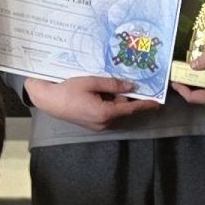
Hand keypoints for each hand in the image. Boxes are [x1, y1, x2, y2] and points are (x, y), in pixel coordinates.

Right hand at [24, 73, 159, 130]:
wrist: (47, 100)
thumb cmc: (66, 90)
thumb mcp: (91, 82)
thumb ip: (113, 84)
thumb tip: (131, 86)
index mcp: (105, 113)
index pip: (130, 109)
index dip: (145, 104)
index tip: (157, 102)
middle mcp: (103, 122)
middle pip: (121, 107)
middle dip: (121, 94)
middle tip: (117, 79)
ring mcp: (97, 125)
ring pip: (113, 109)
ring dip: (111, 97)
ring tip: (98, 84)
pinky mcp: (92, 123)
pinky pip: (105, 112)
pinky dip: (105, 101)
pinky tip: (94, 91)